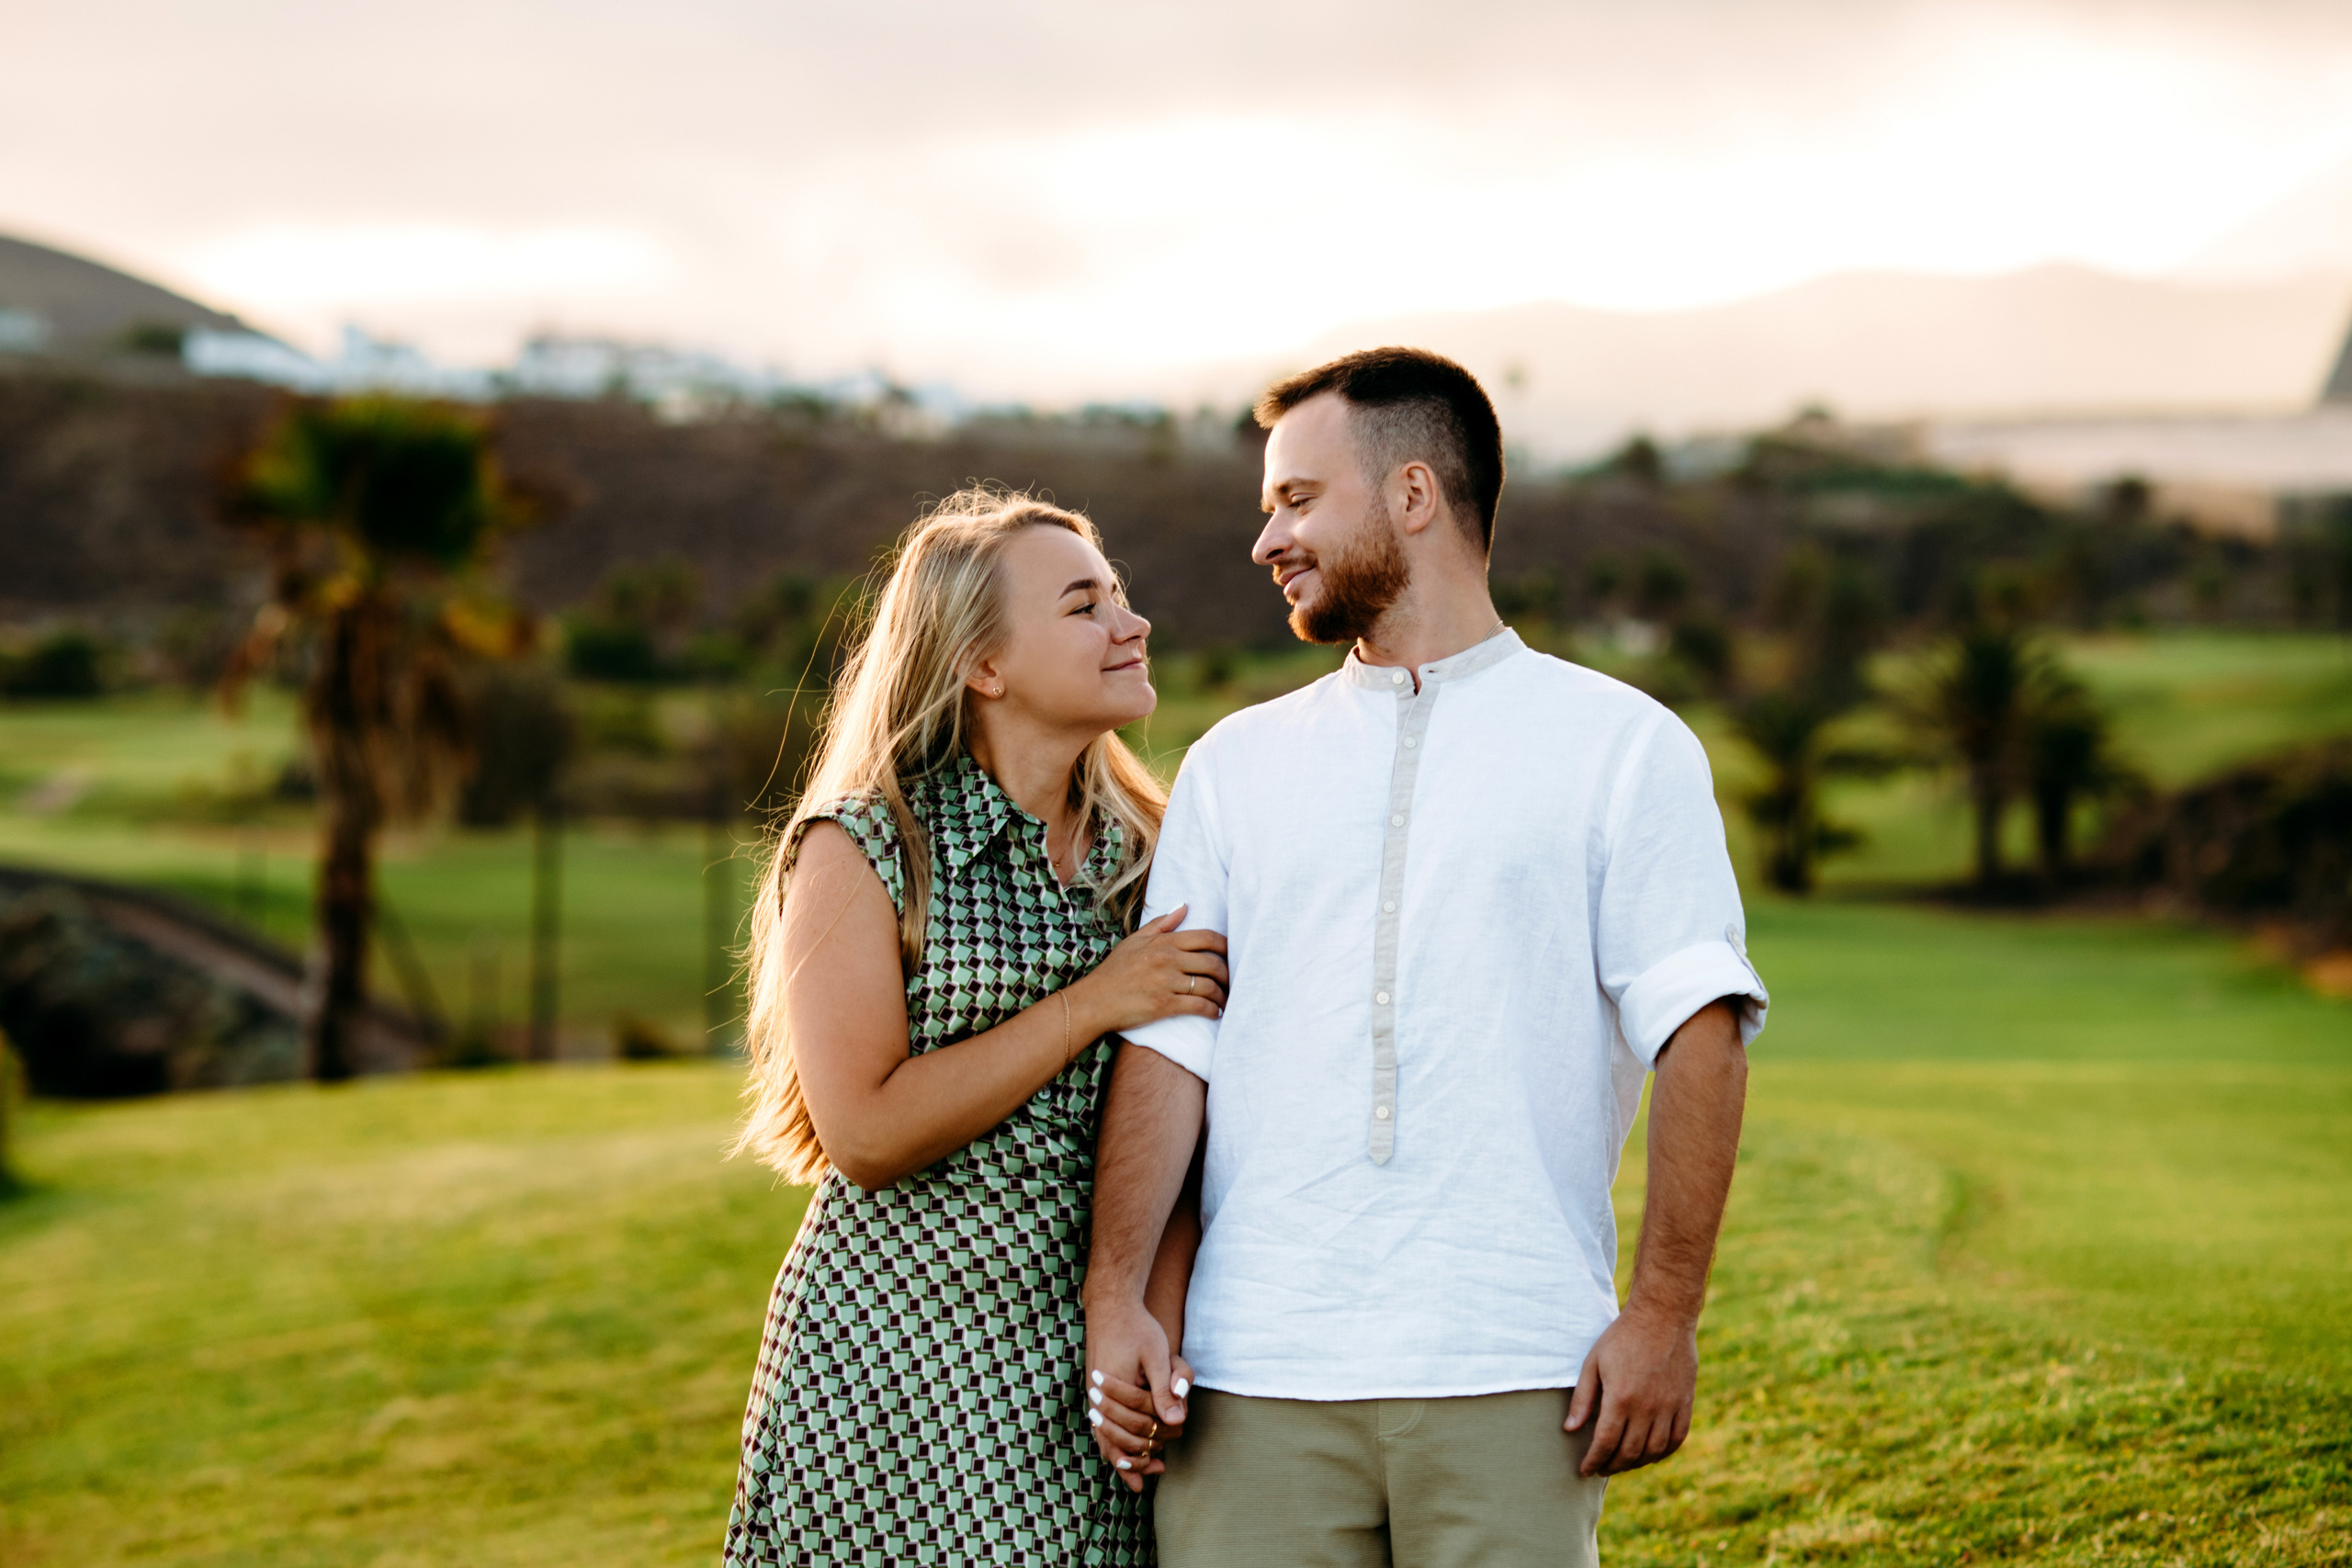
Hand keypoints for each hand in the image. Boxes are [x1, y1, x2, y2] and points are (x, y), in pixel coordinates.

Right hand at [1071, 907, 1227, 1035]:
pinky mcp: (1164, 1005)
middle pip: (1213, 963)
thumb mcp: (1135, 941)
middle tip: (1231, 982)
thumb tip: (1184, 906)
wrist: (1094, 1001)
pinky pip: (1198, 1006)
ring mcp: (1166, 983)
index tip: (1232, 955)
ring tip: (1225, 1001)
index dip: (1226, 946)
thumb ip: (1161, 923)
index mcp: (1163, 942)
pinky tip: (1215, 1013)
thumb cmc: (1114, 971)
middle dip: (1228, 974)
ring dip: (1223, 995)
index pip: (1207, 938)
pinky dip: (1212, 1010)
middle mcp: (1168, 959)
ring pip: (1209, 986)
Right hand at [1084, 1298, 1192, 1491]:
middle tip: (1159, 1467)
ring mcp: (1095, 1396)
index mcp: (1116, 1390)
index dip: (1153, 1444)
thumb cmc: (1137, 1327)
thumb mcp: (1157, 1355)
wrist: (1111, 1306)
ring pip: (1105, 1438)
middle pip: (1119, 1439)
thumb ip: (1165, 1388)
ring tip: (1144, 1471)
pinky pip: (1100, 1427)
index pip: (1136, 1430)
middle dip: (1140, 1456)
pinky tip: (1124, 1453)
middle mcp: (1099, 1397)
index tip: (1165, 1461)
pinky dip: (1111, 1444)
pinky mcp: (1095, 1392)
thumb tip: (1176, 1421)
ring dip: (1124, 1457)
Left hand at [1564, 1303, 1698, 1475]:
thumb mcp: (1593, 1362)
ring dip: (1636, 1463)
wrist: (1662, 1317)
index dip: (1593, 1461)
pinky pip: (1677, 1439)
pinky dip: (1663, 1453)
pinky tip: (1651, 1454)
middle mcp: (1646, 1407)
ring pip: (1653, 1451)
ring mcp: (1669, 1407)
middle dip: (1612, 1466)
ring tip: (1622, 1463)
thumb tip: (1570, 1429)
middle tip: (1601, 1469)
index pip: (1605, 1443)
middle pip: (1629, 1452)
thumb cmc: (1622, 1337)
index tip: (1585, 1470)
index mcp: (1621, 1398)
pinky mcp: (1685, 1403)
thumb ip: (1583, 1398)